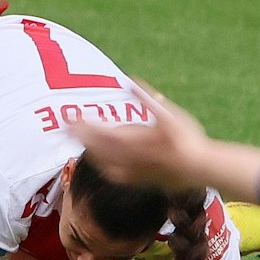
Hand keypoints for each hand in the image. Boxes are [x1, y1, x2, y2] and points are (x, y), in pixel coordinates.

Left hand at [69, 86, 211, 188]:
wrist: (199, 169)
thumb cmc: (187, 138)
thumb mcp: (168, 114)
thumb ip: (146, 97)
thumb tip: (130, 80)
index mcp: (133, 139)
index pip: (100, 130)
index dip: (83, 123)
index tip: (68, 115)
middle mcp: (128, 156)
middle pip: (96, 145)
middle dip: (78, 134)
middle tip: (61, 125)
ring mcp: (131, 170)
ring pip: (101, 160)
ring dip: (87, 148)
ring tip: (75, 140)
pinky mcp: (137, 180)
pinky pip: (112, 173)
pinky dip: (101, 164)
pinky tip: (98, 162)